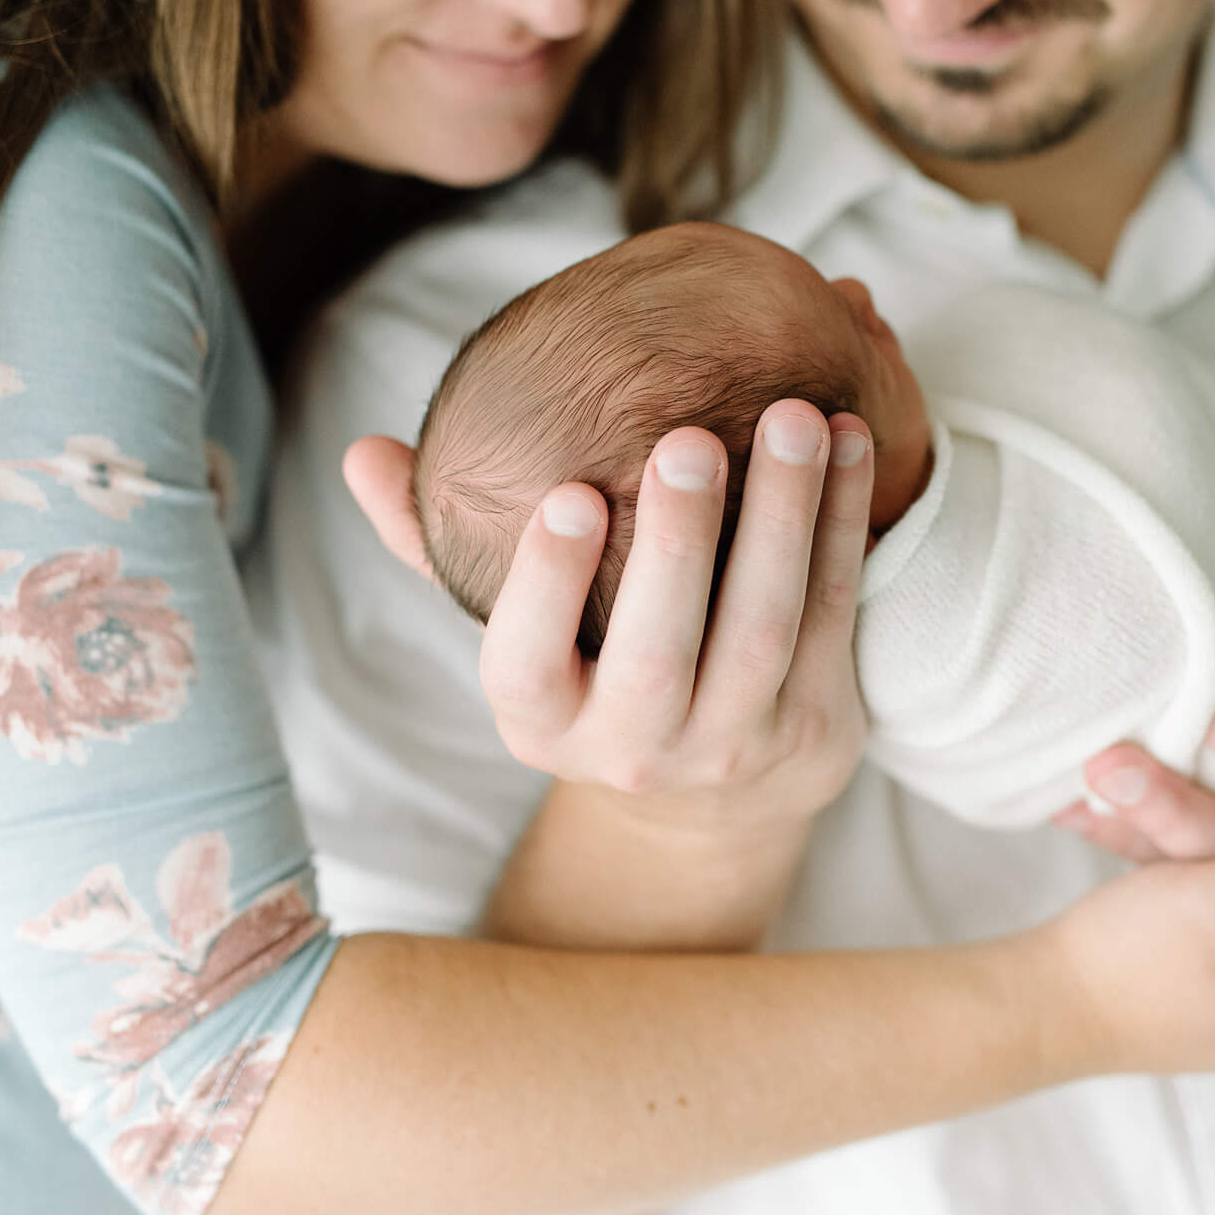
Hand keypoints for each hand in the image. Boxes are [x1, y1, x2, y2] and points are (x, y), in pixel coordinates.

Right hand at [347, 406, 875, 832]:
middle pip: (660, 652)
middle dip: (678, 543)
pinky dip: (845, 525)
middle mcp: (634, 748)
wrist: (709, 797)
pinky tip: (851, 442)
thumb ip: (437, 543)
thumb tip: (363, 453)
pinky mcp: (816, 723)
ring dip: (784, 518)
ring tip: (794, 417)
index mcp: (541, 720)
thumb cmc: (589, 667)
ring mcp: (732, 745)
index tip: (569, 496)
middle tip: (689, 438)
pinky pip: (832, 615)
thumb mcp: (513, 628)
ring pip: (762, 630)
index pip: (529, 664)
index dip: (547, 586)